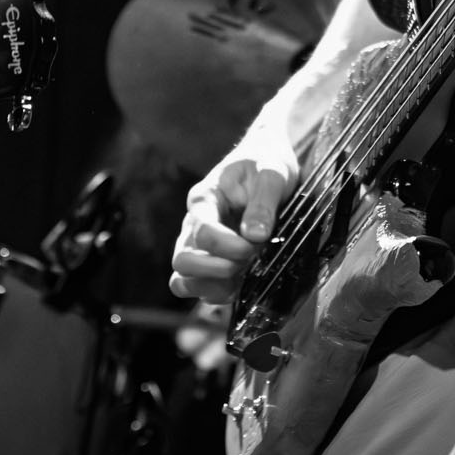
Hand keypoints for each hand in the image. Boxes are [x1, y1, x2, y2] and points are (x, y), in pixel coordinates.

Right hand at [169, 146, 298, 304]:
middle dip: (216, 270)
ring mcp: (197, 244)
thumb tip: (255, 236)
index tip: (255, 245)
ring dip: (213, 286)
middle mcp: (193, 223)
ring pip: (182, 280)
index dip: (228, 246)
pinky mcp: (208, 260)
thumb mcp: (271, 173)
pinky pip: (197, 288)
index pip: (202, 232)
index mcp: (204, 199)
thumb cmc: (265, 163)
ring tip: (242, 277)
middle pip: (182, 261)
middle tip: (246, 262)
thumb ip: (263, 202)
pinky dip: (216, 294)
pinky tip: (241, 284)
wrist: (264, 160)